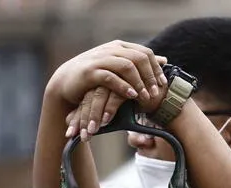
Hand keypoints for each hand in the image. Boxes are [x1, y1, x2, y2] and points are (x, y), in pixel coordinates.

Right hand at [49, 40, 167, 109]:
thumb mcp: (118, 66)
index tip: (163, 84)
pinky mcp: (90, 72)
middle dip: (150, 77)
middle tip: (156, 93)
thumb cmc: (95, 76)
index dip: (156, 68)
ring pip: (127, 66)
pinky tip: (131, 96)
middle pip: (139, 59)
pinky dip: (123, 87)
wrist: (66, 81)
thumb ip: (139, 62)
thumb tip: (164, 59)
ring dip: (139, 83)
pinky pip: (111, 77)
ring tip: (145, 98)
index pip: (145, 53)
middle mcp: (111, 50)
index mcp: (119, 47)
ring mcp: (100, 59)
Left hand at [64, 79, 167, 140]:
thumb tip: (73, 122)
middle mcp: (107, 78)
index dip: (77, 117)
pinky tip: (104, 122)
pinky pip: (115, 96)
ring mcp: (118, 79)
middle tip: (76, 136)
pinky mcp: (130, 83)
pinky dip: (109, 110)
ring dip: (93, 116)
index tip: (70, 133)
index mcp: (101, 82)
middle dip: (81, 119)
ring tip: (90, 133)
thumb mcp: (114, 113)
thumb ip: (97, 116)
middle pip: (88, 98)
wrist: (161, 101)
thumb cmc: (135, 107)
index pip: (84, 100)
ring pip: (99, 97)